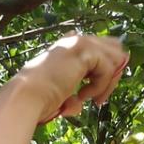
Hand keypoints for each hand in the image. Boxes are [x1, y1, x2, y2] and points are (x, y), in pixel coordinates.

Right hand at [14, 34, 128, 123]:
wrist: (27, 96)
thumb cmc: (39, 99)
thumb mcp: (62, 93)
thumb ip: (74, 90)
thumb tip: (79, 103)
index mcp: (68, 47)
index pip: (103, 49)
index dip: (107, 73)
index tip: (96, 97)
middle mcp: (75, 40)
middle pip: (115, 50)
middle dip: (113, 76)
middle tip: (98, 98)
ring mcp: (79, 43)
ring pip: (115, 59)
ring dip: (106, 84)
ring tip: (88, 98)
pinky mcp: (84, 51)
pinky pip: (108, 69)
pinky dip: (99, 86)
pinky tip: (82, 95)